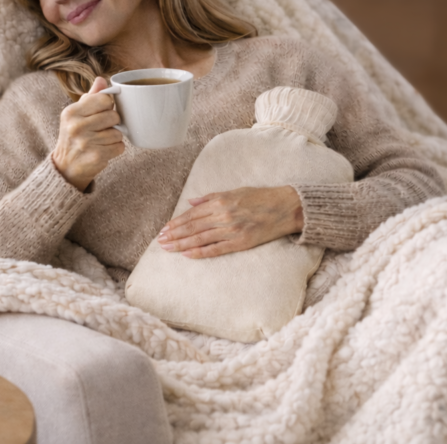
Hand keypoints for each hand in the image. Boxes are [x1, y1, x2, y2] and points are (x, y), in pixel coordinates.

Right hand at [51, 77, 124, 190]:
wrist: (66, 167)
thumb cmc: (73, 136)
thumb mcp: (76, 114)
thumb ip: (91, 97)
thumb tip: (102, 79)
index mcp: (72, 112)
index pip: (104, 99)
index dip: (108, 106)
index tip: (102, 112)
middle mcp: (77, 126)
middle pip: (114, 116)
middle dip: (112, 123)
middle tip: (102, 129)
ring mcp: (86, 142)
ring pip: (118, 133)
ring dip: (114, 137)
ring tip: (101, 140)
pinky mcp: (96, 156)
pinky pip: (120, 147)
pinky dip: (115, 149)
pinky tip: (103, 150)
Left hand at [157, 186, 304, 258]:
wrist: (286, 207)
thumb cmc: (261, 197)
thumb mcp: (235, 191)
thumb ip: (212, 197)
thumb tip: (191, 203)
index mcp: (222, 201)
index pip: (193, 214)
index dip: (177, 222)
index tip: (164, 228)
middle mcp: (224, 215)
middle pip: (193, 227)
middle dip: (174, 234)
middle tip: (160, 241)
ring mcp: (232, 230)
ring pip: (200, 238)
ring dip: (182, 244)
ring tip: (168, 248)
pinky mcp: (241, 242)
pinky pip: (216, 249)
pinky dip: (201, 252)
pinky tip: (188, 255)